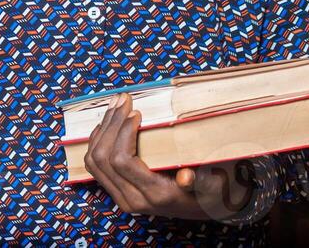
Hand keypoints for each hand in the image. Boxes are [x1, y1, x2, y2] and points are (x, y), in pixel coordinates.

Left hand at [82, 93, 255, 222]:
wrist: (207, 208)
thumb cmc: (211, 189)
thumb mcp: (213, 184)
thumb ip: (200, 181)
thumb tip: (186, 177)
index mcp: (155, 195)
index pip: (121, 161)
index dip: (123, 132)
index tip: (137, 112)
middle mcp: (133, 199)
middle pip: (103, 158)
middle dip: (111, 123)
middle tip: (125, 100)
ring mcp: (123, 197)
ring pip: (95, 161)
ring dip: (103, 128)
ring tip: (116, 105)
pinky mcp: (118, 191)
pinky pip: (95, 166)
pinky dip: (98, 140)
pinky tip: (109, 122)